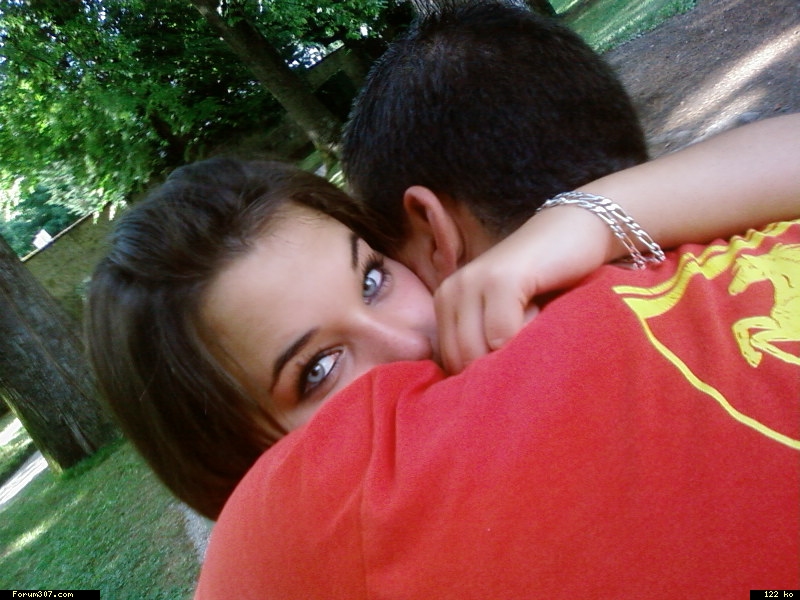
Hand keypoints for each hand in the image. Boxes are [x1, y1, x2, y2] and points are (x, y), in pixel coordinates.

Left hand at [435, 204, 614, 372]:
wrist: (573, 232)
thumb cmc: (544, 283)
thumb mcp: (504, 315)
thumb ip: (486, 344)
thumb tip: (478, 395)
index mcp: (445, 301)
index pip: (448, 362)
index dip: (480, 377)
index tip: (510, 370)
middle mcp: (451, 290)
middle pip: (461, 360)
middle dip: (493, 372)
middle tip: (528, 356)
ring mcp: (473, 282)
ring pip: (478, 351)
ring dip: (510, 355)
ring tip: (535, 331)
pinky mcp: (501, 279)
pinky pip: (502, 333)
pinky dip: (525, 337)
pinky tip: (541, 316)